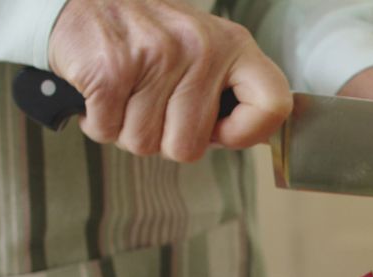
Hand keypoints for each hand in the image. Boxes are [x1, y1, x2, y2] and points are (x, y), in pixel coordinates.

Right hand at [48, 0, 291, 162]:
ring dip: (126, 129)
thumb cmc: (146, 33)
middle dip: (162, 139)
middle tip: (152, 106)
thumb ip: (229, 89)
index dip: (247, 133)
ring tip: (126, 93)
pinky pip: (108, 131)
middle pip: (189, 146)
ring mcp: (157, 57)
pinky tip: (104, 92)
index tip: (220, 131)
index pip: (274, 106)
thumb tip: (247, 134)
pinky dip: (98, 122)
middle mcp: (201, 48)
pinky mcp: (111, 69)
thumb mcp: (203, 48)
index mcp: (233, 45)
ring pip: (144, 143)